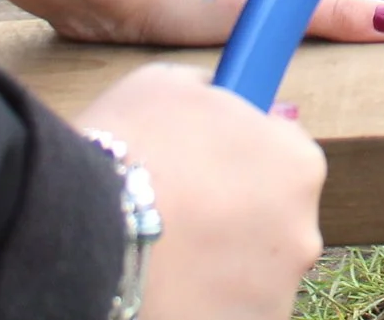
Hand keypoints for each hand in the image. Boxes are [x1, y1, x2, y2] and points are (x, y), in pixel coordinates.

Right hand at [80, 63, 324, 319]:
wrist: (81, 236)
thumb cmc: (126, 150)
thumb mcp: (167, 85)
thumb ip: (211, 93)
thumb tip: (218, 98)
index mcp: (298, 164)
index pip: (286, 160)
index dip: (243, 161)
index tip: (209, 170)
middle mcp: (302, 233)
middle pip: (273, 223)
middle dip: (234, 220)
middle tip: (176, 216)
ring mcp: (275, 294)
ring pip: (249, 276)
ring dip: (217, 267)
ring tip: (158, 257)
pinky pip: (227, 311)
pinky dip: (202, 303)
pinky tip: (162, 290)